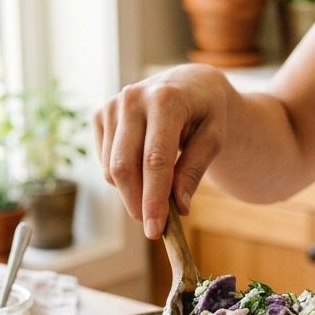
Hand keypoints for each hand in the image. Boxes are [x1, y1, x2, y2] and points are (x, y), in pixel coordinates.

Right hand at [93, 64, 233, 238]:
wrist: (189, 84)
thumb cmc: (206, 113)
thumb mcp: (214, 138)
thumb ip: (195, 170)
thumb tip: (180, 207)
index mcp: (166, 100)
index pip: (155, 160)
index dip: (153, 199)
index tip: (155, 230)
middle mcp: (132, 99)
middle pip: (124, 167)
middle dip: (137, 203)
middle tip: (154, 229)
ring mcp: (112, 106)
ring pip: (111, 169)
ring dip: (132, 192)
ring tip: (159, 191)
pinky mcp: (100, 115)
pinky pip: (105, 163)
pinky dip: (123, 177)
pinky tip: (143, 168)